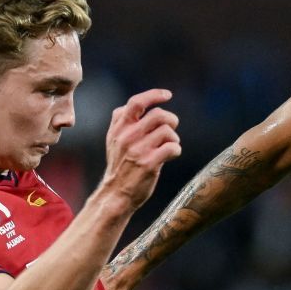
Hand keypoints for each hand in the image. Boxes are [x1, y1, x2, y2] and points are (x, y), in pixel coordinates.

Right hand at [98, 88, 181, 214]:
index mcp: (118, 128)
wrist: (116, 194)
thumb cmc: (119, 166)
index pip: (136, 103)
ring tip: (169, 146)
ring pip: (167, 131)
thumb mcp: (114, 140)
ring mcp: (138, 150)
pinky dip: (176, 150)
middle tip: (172, 127)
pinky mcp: (149, 164)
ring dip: (174, 138)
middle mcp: (127, 136)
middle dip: (171, 120)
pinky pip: (172, 148)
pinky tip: (171, 155)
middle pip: (158, 115)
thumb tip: (141, 104)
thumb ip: (123, 121)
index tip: (167, 95)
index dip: (154, 95)